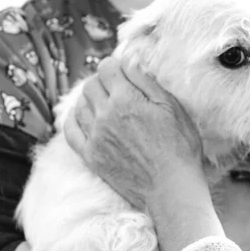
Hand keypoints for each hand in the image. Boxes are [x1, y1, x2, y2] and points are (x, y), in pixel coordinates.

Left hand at [64, 58, 204, 209]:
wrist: (170, 187)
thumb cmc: (179, 147)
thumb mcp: (172, 108)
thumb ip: (147, 82)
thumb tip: (129, 63)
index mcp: (126, 99)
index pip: (107, 68)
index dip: (116, 66)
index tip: (125, 73)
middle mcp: (104, 115)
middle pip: (91, 85)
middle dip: (103, 81)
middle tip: (118, 89)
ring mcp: (95, 136)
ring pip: (80, 105)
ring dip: (91, 99)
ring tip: (105, 103)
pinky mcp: (91, 156)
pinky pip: (70, 130)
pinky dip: (74, 119)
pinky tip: (84, 118)